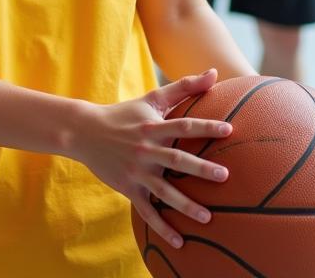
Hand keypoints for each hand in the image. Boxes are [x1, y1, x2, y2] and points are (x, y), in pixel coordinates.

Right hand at [70, 69, 231, 250]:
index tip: (228, 130)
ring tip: (208, 218)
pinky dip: (162, 227)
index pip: (183, 125)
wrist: (86, 132)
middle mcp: (146, 149)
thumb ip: (184, 87)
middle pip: (176, 160)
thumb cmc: (125, 114)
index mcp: (153, 127)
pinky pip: (147, 211)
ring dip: (185, 205)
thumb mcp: (152, 98)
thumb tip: (214, 72)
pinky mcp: (128, 188)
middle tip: (224, 176)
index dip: (205, 127)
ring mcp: (136, 171)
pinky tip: (180, 242)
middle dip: (200, 168)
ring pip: (163, 191)